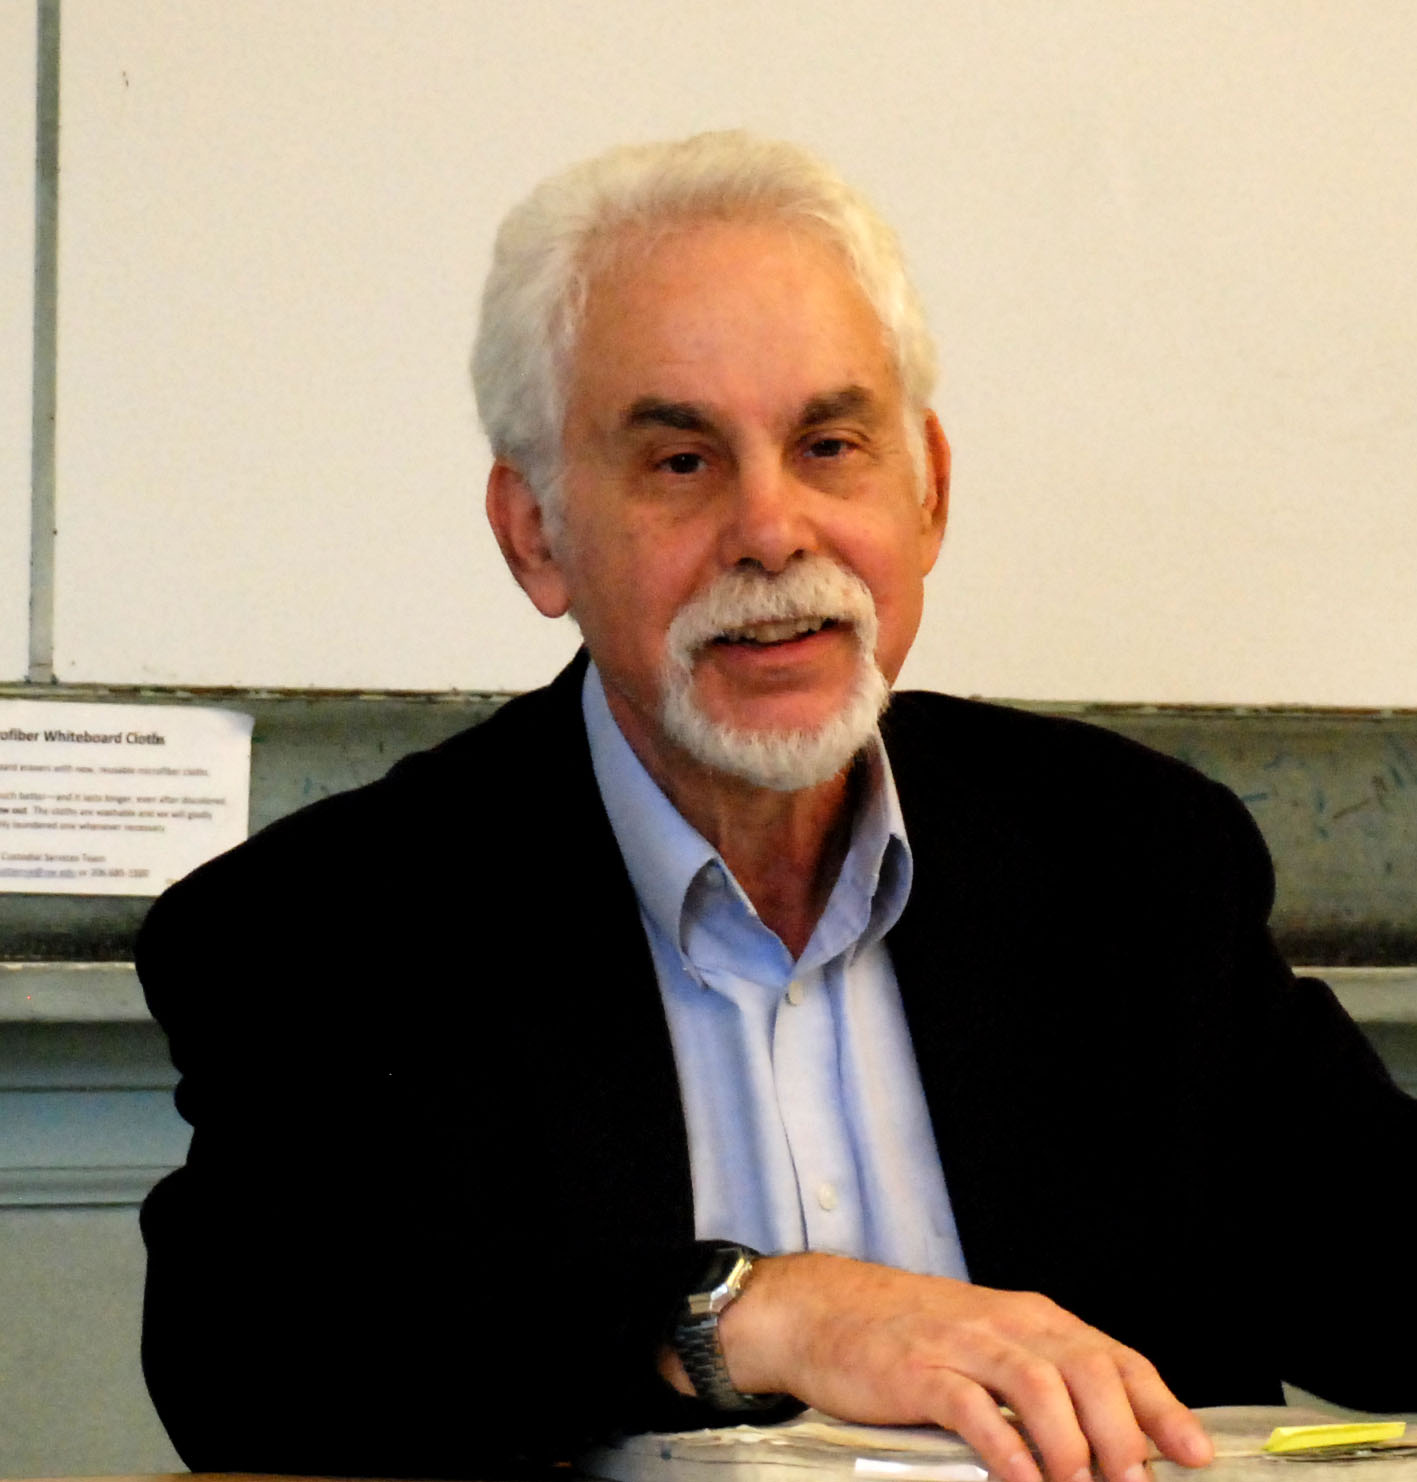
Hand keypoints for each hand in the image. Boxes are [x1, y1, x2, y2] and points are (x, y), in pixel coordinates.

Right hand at [716, 1253, 1213, 1481]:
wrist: (825, 1308)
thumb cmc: (909, 1335)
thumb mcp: (986, 1344)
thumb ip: (1039, 1381)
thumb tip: (1103, 1443)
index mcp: (1031, 1319)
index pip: (1114, 1357)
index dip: (1160, 1407)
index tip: (1194, 1453)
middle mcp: (1006, 1324)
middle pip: (1088, 1370)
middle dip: (1124, 1434)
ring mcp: (962, 1346)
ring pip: (1040, 1385)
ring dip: (1073, 1445)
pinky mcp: (919, 1373)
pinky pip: (974, 1408)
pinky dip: (1006, 1448)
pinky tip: (1022, 1478)